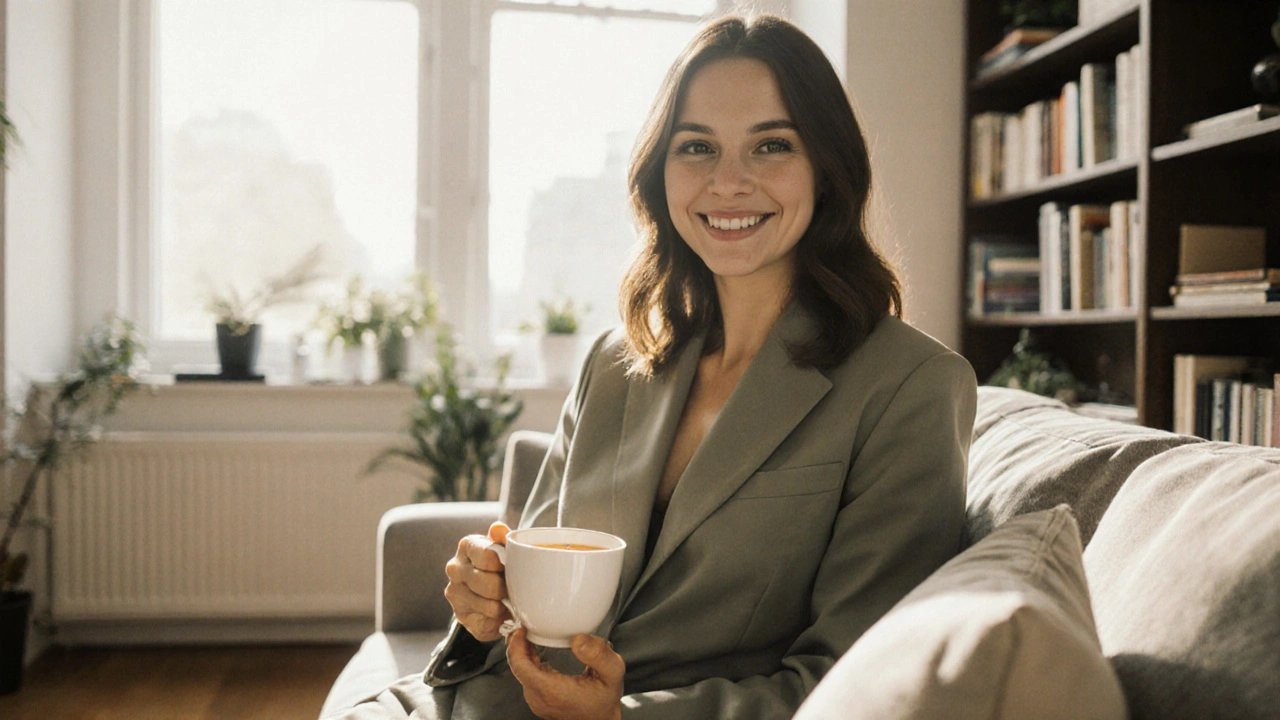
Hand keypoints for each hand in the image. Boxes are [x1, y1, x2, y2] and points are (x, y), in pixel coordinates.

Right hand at [444, 521, 510, 641]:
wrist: (491, 586)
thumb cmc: (501, 562)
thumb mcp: (505, 546)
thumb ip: (503, 536)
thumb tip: (498, 528)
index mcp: (467, 546)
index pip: (489, 558)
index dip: (506, 565)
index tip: (513, 567)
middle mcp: (455, 569)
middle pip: (490, 585)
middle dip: (507, 589)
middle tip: (515, 588)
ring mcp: (455, 594)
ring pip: (490, 607)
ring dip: (506, 606)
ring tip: (510, 600)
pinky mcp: (461, 617)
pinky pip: (488, 624)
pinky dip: (500, 622)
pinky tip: (502, 613)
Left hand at [507, 628, 624, 719]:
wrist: (601, 719)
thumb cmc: (605, 698)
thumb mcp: (612, 672)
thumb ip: (598, 653)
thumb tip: (577, 640)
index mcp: (553, 691)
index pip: (521, 666)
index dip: (516, 645)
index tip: (522, 628)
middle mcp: (540, 698)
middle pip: (518, 667)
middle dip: (517, 644)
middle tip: (525, 625)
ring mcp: (537, 701)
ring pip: (520, 672)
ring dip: (521, 652)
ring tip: (528, 633)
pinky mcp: (538, 700)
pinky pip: (526, 677)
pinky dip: (526, 661)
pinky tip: (533, 649)